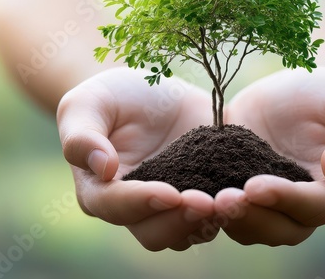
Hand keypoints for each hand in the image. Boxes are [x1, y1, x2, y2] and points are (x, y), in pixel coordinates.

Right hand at [56, 67, 217, 250]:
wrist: (151, 92)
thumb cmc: (112, 96)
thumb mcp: (88, 103)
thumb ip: (82, 135)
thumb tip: (103, 168)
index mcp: (100, 189)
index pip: (114, 206)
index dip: (141, 203)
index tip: (169, 192)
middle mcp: (135, 206)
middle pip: (152, 232)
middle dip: (178, 221)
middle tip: (205, 203)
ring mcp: (169, 203)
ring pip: (185, 233)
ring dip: (206, 223)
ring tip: (229, 203)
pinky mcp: (199, 192)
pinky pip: (212, 215)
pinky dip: (226, 211)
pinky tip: (242, 195)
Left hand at [215, 67, 324, 245]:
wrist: (294, 91)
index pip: (320, 206)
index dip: (289, 200)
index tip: (255, 185)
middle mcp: (309, 206)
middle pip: (286, 229)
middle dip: (254, 217)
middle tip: (223, 199)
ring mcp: (276, 203)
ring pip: (256, 229)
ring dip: (232, 219)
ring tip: (205, 201)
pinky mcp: (246, 192)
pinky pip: (232, 212)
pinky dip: (214, 209)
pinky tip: (194, 196)